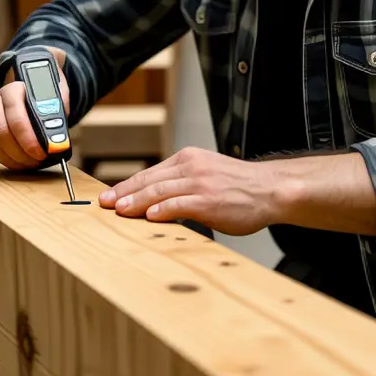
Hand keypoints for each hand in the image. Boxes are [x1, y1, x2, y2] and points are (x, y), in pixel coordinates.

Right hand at [0, 47, 69, 169]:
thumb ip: (57, 113)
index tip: (41, 152)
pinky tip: (19, 161)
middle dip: (21, 152)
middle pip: (1, 131)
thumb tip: (57, 138)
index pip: (15, 115)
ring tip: (31, 163)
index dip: (28, 137)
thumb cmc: (43, 96)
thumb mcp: (56, 97)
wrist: (28, 92)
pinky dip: (4, 159)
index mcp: (13, 88)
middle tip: (37, 161)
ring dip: (14, 158)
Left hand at [97, 146, 283, 235]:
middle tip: (104, 203)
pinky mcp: (208, 200)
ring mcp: (200, 183)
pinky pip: (179, 204)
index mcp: (189, 159)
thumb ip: (183, 181)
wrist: (271, 189)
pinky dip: (161, 210)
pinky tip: (148, 217)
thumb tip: (156, 199)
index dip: (128, 185)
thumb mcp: (208, 173)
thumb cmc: (240, 187)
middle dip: (124, 193)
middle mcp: (191, 167)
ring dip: (136, 202)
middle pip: (149, 180)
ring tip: (119, 210)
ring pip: (159, 191)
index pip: (151, 173)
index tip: (110, 196)